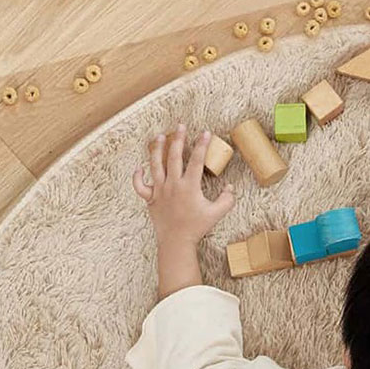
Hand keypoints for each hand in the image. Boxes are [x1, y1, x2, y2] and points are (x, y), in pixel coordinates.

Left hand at [132, 125, 234, 244]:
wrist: (176, 242)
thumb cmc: (196, 228)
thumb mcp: (216, 214)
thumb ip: (227, 199)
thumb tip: (231, 187)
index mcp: (189, 186)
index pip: (197, 160)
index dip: (202, 145)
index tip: (206, 133)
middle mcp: (173, 184)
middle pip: (174, 156)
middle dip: (178, 139)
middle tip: (181, 126)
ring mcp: (160, 190)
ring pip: (156, 165)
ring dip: (157, 149)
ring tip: (159, 136)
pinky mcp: (151, 198)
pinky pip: (140, 186)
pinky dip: (138, 176)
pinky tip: (140, 167)